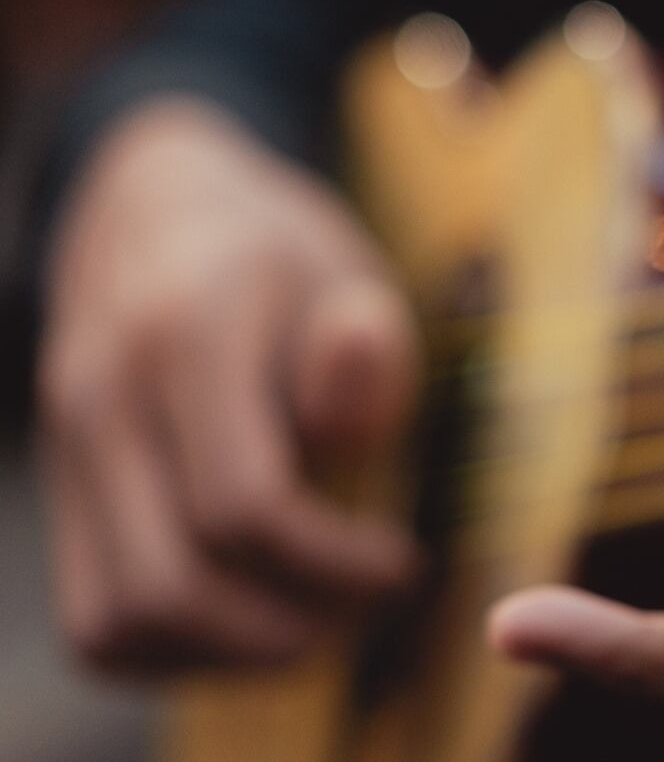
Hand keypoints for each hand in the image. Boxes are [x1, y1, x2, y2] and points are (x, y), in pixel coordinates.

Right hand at [38, 99, 419, 673]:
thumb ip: (363, 344)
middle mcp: (105, 396)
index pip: (244, 505)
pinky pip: (93, 618)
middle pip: (172, 584)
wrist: (161, 210)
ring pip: (117, 619)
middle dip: (286, 625)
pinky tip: (253, 618)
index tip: (403, 561)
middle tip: (364, 606)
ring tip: (314, 620)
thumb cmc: (284, 256)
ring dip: (226, 652)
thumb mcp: (349, 271)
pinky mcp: (62, 491)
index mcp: (188, 334)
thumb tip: (343, 415)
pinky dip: (173, 649)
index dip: (337, 563)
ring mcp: (68, 449)